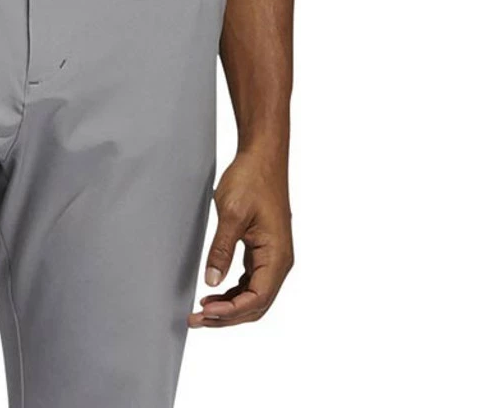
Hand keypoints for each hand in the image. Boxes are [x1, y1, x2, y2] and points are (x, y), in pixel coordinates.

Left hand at [188, 151, 292, 327]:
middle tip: (197, 319)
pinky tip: (215, 293)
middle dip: (227, 317)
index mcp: (277, 256)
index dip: (231, 311)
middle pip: (256, 305)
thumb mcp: (232, 214)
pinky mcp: (263, 250)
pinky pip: (251, 282)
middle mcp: (279, 261)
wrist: (262, 157)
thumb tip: (212, 281)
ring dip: (229, 307)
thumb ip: (222, 249)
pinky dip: (233, 293)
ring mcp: (272, 257)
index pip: (257, 299)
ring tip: (202, 311)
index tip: (204, 311)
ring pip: (253, 296)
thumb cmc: (252, 179)